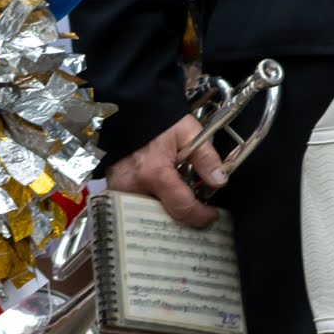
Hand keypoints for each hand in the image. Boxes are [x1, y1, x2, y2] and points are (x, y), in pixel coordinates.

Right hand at [104, 111, 229, 228]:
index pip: (182, 207)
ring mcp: (119, 191)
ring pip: (147, 218)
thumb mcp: (189, 133)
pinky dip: (149, 209)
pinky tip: (163, 202)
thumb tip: (220, 181)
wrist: (129, 112)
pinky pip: (133, 209)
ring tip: (181, 208)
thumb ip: (206, 158)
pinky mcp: (113, 191)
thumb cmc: (159, 122)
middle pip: (163, 219)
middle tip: (197, 214)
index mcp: (155, 173)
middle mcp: (134, 187)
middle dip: (182, 221)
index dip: (200, 216)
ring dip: (165, 216)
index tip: (211, 216)